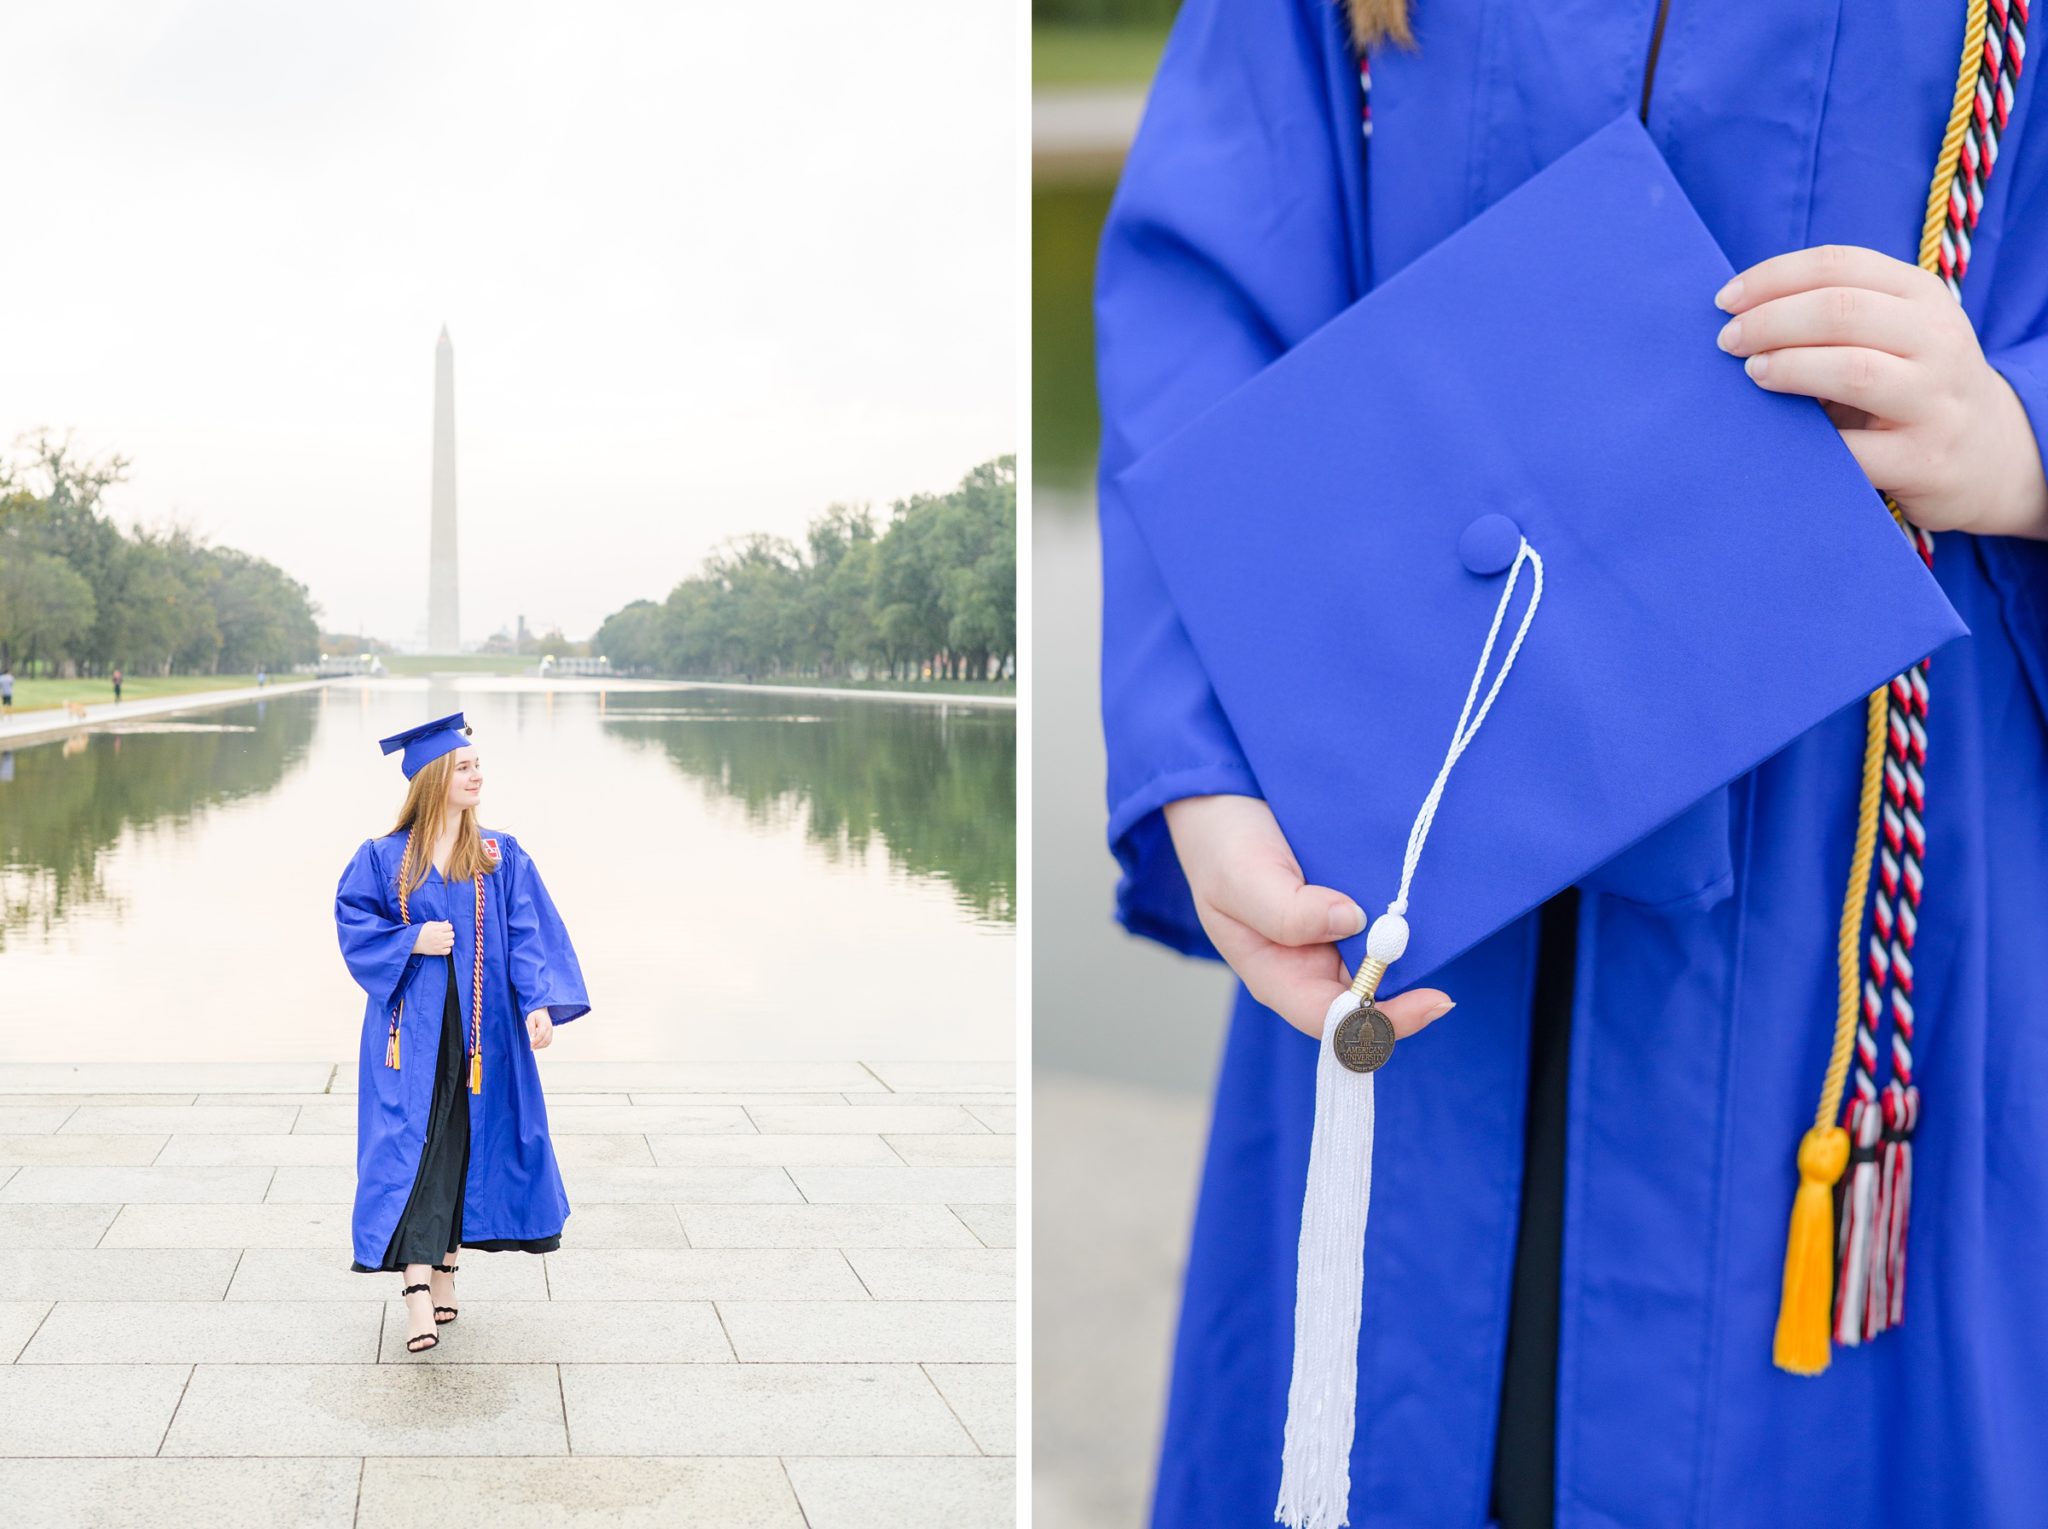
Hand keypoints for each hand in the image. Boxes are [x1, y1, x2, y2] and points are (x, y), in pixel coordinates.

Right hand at [411, 920, 453, 956]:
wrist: (413, 942)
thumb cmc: (421, 932)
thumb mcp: (429, 924)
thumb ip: (439, 923)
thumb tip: (447, 922)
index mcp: (436, 929)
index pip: (450, 926)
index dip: (448, 927)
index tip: (444, 929)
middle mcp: (439, 936)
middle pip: (452, 934)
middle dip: (449, 933)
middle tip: (444, 935)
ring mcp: (439, 945)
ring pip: (451, 942)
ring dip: (448, 941)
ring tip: (443, 941)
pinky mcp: (437, 951)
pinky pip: (448, 951)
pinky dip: (447, 949)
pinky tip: (442, 946)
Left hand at [527, 1010, 553, 1049]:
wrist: (541, 1010)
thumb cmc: (534, 1014)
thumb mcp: (530, 1019)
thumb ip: (531, 1028)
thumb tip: (532, 1038)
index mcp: (545, 1024)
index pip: (541, 1035)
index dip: (536, 1041)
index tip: (530, 1044)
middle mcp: (550, 1028)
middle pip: (545, 1040)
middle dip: (538, 1045)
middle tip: (530, 1048)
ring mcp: (551, 1031)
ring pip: (548, 1042)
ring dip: (540, 1046)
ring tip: (533, 1048)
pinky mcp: (550, 1033)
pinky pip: (548, 1041)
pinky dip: (543, 1045)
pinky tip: (537, 1046)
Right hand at [1162, 793, 1455, 1039]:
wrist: (1225, 796)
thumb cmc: (1221, 846)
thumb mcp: (1240, 878)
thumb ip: (1286, 910)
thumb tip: (1351, 921)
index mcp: (1279, 977)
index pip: (1338, 1021)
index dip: (1387, 1020)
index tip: (1434, 999)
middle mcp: (1312, 966)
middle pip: (1373, 996)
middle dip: (1411, 977)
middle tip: (1443, 939)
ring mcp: (1335, 936)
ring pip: (1386, 960)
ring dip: (1414, 945)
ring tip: (1434, 910)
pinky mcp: (1351, 906)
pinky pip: (1386, 921)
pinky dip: (1405, 912)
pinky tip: (1420, 888)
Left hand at [1714, 243, 2047, 539]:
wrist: (1988, 456)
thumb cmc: (1911, 386)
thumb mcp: (1893, 333)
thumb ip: (1836, 315)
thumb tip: (1738, 314)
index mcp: (1922, 296)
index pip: (1839, 265)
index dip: (1773, 277)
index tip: (1724, 300)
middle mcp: (1938, 339)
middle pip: (1840, 311)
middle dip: (1769, 322)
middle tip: (1728, 342)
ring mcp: (1935, 400)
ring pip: (1852, 370)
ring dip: (1789, 368)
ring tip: (1753, 373)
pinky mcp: (1923, 458)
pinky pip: (1853, 447)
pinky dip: (1806, 437)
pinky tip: (1776, 434)